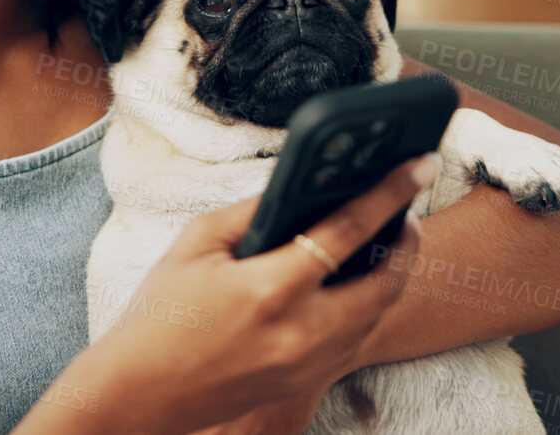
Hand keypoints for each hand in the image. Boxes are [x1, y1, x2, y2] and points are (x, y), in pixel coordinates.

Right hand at [64, 152, 436, 434]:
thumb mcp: (197, 243)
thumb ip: (254, 210)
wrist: (141, 393)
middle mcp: (301, 331)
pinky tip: (359, 281)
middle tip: (408, 208)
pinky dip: (368, 305)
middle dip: (407, 241)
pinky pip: (357, 339)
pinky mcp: (306, 382)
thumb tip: (300, 185)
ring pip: (378, 314)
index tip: (417, 166)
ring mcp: (308, 363)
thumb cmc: (161, 314)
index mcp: (270, 288)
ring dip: (391, 274)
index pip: (349, 229)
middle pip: (386, 281)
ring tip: (389, 240)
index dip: (390, 193)